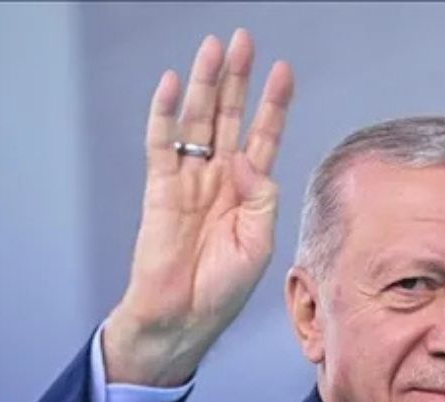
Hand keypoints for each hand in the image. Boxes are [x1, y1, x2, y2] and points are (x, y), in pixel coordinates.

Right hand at [103, 29, 294, 385]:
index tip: (284, 71)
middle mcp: (219, 179)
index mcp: (248, 192)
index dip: (274, 105)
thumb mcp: (260, 243)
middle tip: (244, 40)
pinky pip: (162, 144)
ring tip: (215, 49)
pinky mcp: (160, 190)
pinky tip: (174, 85)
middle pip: (231, 117)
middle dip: (239, 79)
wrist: (183, 317)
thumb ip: (261, 199)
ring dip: (207, 85)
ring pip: (198, 121)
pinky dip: (165, 113)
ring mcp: (189, 181)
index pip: (264, 137)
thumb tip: (244, 158)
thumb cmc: (223, 288)